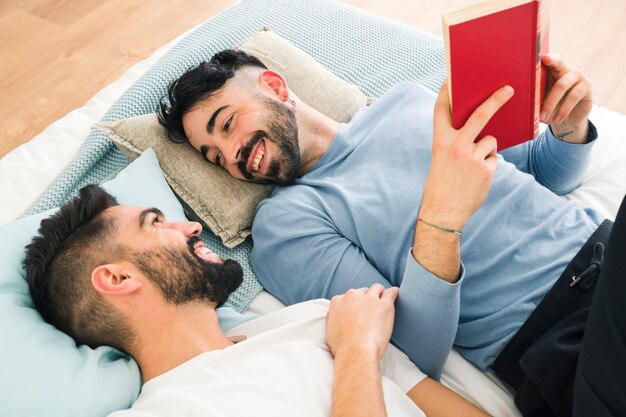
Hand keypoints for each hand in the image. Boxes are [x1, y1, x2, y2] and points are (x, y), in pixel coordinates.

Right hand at [326, 284, 398, 360]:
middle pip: (362, 291)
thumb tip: (336, 315)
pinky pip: (391, 292)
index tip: (359, 309)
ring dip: (379, 293)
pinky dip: (394, 292)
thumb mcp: (329, 329)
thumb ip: (333, 317)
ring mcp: (369, 299)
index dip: (355, 303)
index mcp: (338, 301)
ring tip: (384, 299)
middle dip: (366, 298)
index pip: (348, 296)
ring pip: (376, 288)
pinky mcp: (384, 304)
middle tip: (371, 308)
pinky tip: (395, 293)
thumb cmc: (342, 347)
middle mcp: (352, 296)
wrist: (355, 352)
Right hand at [420, 81, 512, 229]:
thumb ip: (454, 141)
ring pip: (490, 140)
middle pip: (480, 115)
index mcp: (440, 142)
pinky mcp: (486, 168)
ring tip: (471, 168)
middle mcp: (456, 146)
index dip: (446, 94)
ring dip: (485, 150)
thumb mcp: (441, 158)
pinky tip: (476, 177)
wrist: (443, 212)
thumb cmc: (441, 184)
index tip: (450, 80)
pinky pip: (494, 158)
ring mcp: (473, 157)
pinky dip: (488, 165)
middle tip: (508, 90)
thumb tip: (478, 127)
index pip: (441, 111)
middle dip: (495, 100)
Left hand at [540, 54, 592, 142]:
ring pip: (562, 85)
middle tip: (536, 89)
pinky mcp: (586, 87)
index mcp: (552, 69)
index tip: (541, 56)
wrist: (567, 120)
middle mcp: (566, 69)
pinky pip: (574, 96)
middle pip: (558, 65)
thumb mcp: (540, 101)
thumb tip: (514, 98)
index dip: (546, 56)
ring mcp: (578, 77)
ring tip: (543, 117)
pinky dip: (563, 110)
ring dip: (550, 103)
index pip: (549, 59)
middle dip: (545, 74)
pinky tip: (557, 119)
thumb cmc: (549, 107)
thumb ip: (533, 96)